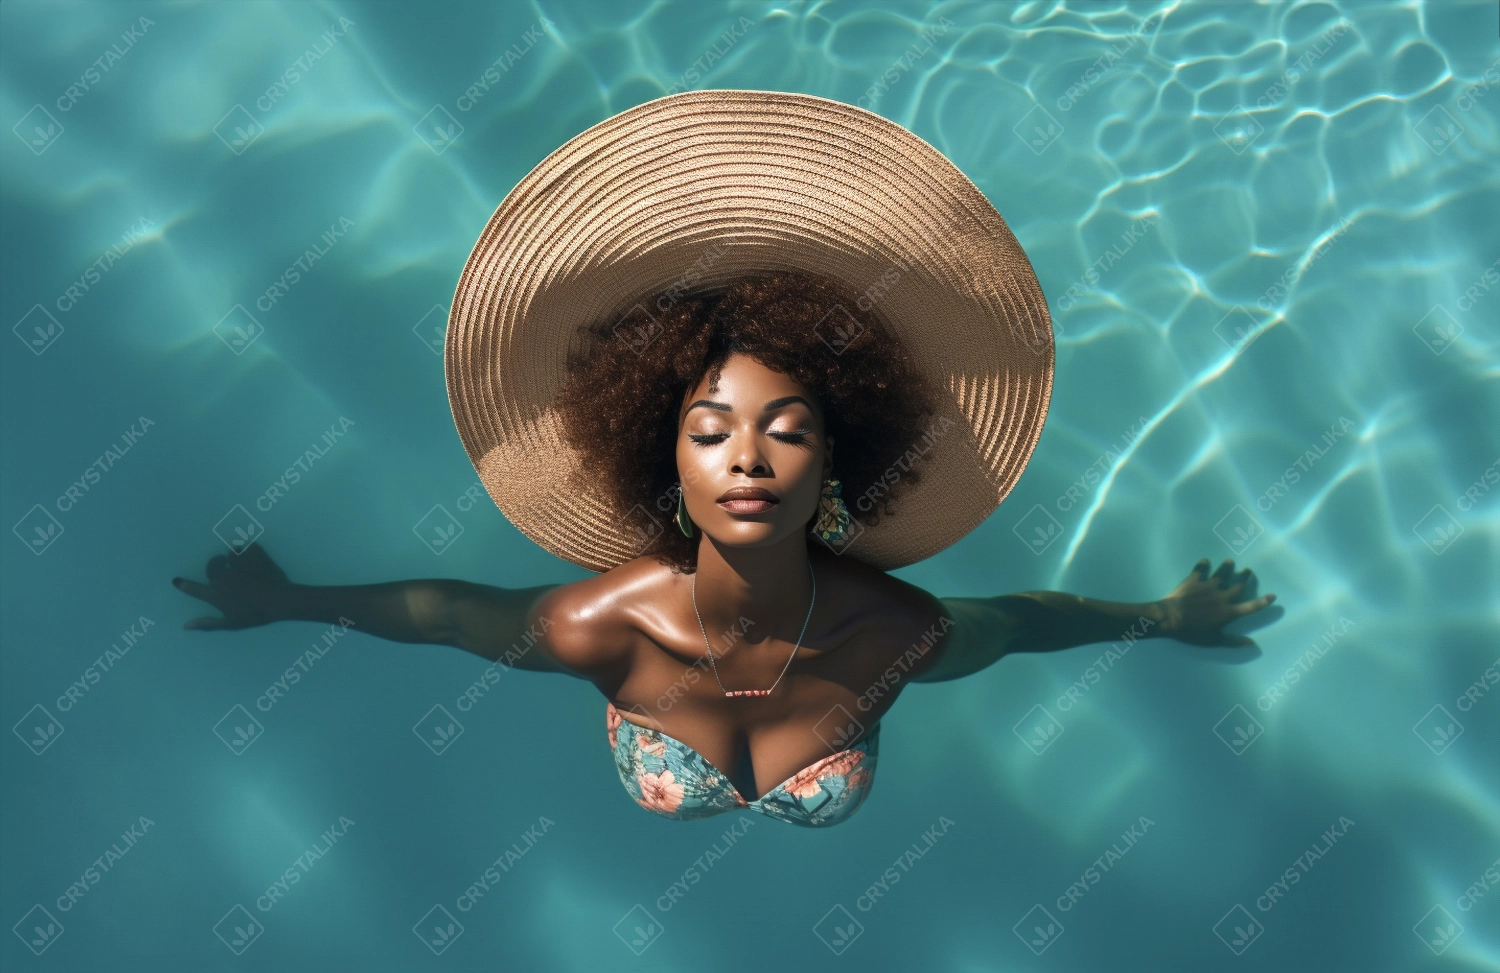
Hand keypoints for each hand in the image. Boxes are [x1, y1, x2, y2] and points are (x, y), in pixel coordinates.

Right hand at [172, 542, 292, 630]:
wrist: (281, 600)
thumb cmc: (256, 615)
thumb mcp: (231, 623)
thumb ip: (208, 623)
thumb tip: (186, 626)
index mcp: (217, 594)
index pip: (195, 589)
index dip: (185, 585)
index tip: (176, 580)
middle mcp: (224, 578)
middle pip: (212, 565)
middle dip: (215, 565)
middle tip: (223, 568)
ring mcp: (238, 565)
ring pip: (230, 553)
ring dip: (234, 556)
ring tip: (243, 562)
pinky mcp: (253, 556)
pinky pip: (247, 546)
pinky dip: (249, 549)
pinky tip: (254, 556)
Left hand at [1156, 558, 1275, 646]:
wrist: (1171, 618)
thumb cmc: (1192, 632)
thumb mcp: (1214, 640)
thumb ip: (1233, 641)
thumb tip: (1252, 643)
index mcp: (1228, 612)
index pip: (1250, 607)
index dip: (1263, 602)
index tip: (1273, 596)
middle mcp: (1222, 596)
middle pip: (1238, 585)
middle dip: (1244, 578)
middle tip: (1248, 571)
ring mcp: (1208, 586)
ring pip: (1221, 574)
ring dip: (1227, 567)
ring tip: (1230, 561)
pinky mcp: (1194, 580)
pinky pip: (1200, 570)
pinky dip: (1202, 565)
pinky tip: (1204, 561)